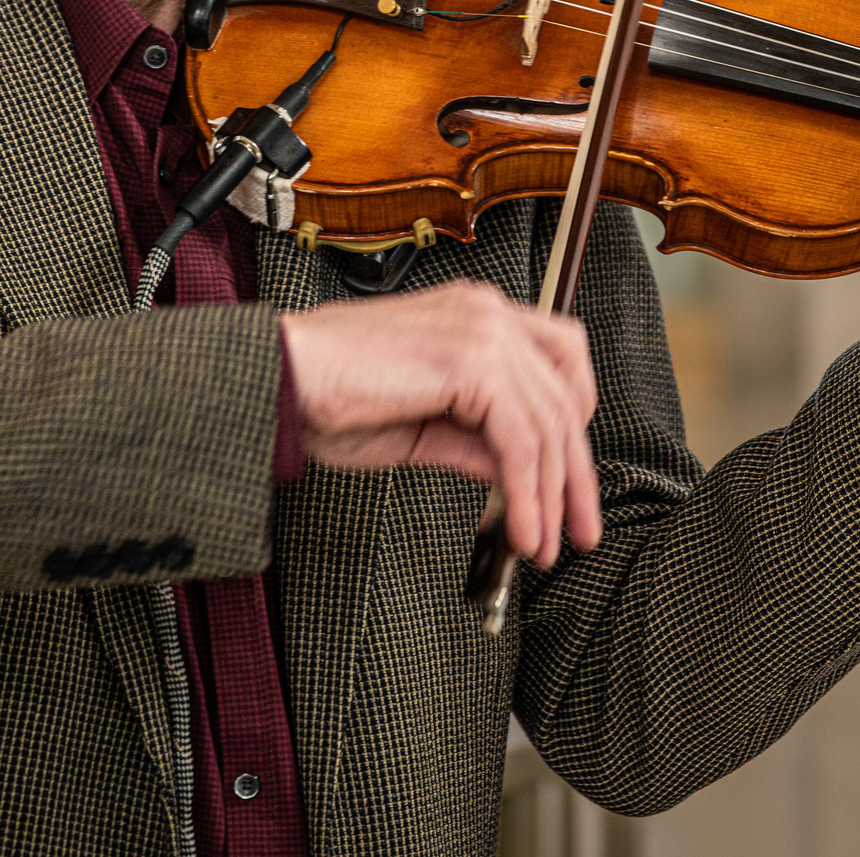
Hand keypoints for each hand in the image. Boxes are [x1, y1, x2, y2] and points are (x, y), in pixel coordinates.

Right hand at [278, 279, 600, 566]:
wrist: (281, 381)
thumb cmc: (328, 397)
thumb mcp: (421, 427)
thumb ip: (474, 441)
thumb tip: (517, 472)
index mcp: (476, 315)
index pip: (562, 359)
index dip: (575, 423)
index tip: (570, 481)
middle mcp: (487, 314)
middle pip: (566, 398)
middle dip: (576, 475)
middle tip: (577, 530)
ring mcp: (483, 331)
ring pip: (549, 424)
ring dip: (552, 496)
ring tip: (542, 544)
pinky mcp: (471, 362)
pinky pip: (520, 441)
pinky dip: (527, 494)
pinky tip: (521, 529)